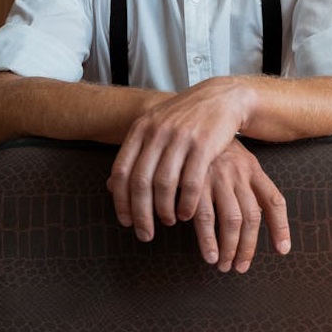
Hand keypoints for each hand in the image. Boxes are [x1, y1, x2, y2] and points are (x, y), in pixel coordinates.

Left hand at [106, 77, 290, 269]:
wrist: (221, 98)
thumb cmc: (185, 118)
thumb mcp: (155, 126)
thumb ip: (135, 153)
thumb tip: (111, 185)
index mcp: (141, 129)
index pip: (121, 171)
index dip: (121, 201)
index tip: (126, 221)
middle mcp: (157, 132)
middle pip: (140, 182)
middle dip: (141, 214)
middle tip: (145, 234)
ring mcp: (180, 138)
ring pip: (164, 184)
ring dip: (164, 210)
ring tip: (168, 222)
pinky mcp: (204, 145)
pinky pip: (190, 182)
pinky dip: (186, 203)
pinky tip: (186, 214)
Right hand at [189, 139, 290, 271]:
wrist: (185, 123)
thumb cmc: (210, 148)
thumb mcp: (236, 158)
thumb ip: (246, 182)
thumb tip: (253, 216)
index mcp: (253, 168)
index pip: (274, 201)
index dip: (281, 227)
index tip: (282, 249)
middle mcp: (239, 173)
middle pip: (252, 218)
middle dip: (247, 247)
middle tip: (240, 266)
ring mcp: (218, 177)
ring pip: (232, 221)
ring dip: (228, 248)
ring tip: (222, 264)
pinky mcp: (196, 182)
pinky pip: (205, 218)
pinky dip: (207, 240)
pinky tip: (208, 252)